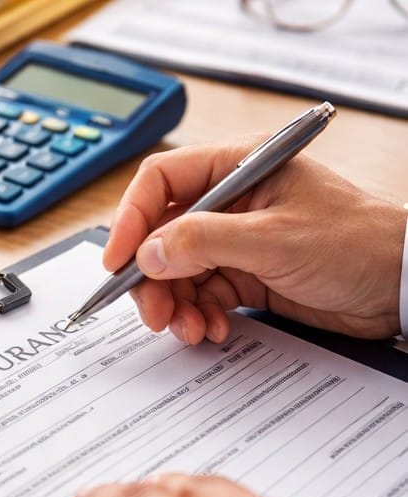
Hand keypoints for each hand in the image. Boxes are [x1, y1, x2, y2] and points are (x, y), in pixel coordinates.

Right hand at [103, 138, 404, 343]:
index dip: (132, 220)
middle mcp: (232, 201)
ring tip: (189, 329)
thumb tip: (148, 253)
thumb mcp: (276, 239)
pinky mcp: (247, 275)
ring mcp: (237, 240)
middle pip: (163, 234)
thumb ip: (205, 241)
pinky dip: (199, 315)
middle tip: (153, 313)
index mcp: (238, 166)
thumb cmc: (358, 242)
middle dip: (152, 277)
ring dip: (175, 303)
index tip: (117, 261)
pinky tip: (212, 329)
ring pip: (178, 270)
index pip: (162, 182)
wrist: (402, 286)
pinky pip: (203, 294)